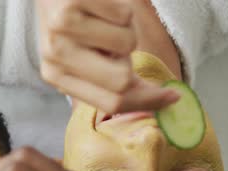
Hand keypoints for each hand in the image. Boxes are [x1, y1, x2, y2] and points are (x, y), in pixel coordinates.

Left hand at [36, 0, 180, 112]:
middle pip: (122, 81)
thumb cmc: (71, 19)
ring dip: (125, 30)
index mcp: (56, 76)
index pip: (111, 103)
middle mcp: (55, 55)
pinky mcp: (73, 2)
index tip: (172, 97)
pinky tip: (101, 3)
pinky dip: (121, 7)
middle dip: (132, 62)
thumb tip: (160, 99)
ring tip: (104, 20)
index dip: (147, 102)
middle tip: (117, 43)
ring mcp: (61, 28)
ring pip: (127, 43)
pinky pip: (125, 14)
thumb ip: (111, 79)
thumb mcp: (82, 55)